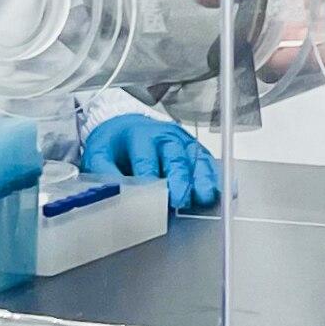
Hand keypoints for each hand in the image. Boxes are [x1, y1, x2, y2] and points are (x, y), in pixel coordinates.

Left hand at [81, 112, 222, 210]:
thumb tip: (112, 194)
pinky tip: (226, 190)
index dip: (149, 179)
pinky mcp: (194, 150)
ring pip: (196, 160)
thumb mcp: (98, 156)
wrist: (125, 126)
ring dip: (202, 179)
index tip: (150, 199)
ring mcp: (183, 142)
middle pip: (175, 158)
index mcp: (139, 136)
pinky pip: (209, 162)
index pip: (146, 159)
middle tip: (180, 199)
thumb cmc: (114, 145)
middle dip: (179, 179)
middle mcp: (165, 137)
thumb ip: (104, 175)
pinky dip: (217, 176)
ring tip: (206, 197)